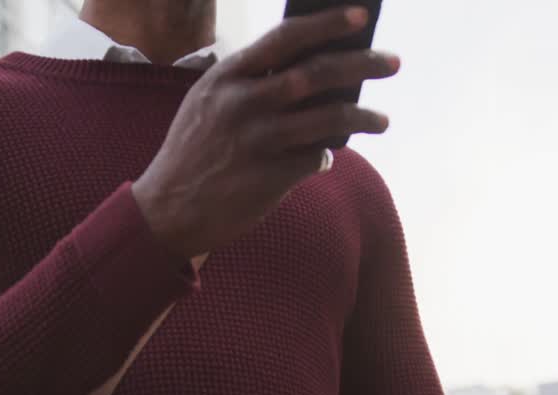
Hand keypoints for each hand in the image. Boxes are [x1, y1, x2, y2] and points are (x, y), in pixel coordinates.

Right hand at [131, 6, 399, 260]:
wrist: (166, 211)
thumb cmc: (194, 152)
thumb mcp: (207, 104)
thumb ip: (249, 84)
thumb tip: (314, 72)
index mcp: (226, 78)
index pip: (285, 39)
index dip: (327, 24)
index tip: (360, 16)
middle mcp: (242, 104)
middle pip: (316, 74)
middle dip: (361, 64)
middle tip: (392, 62)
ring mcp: (256, 142)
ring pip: (327, 120)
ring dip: (363, 117)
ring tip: (382, 119)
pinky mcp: (267, 177)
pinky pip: (314, 159)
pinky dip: (325, 156)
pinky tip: (326, 157)